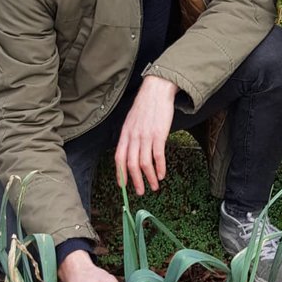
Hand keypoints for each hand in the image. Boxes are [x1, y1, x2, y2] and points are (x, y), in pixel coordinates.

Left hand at [115, 75, 177, 193]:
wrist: (157, 90)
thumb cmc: (146, 106)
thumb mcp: (132, 121)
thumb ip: (130, 136)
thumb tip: (131, 151)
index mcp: (125, 134)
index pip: (119, 158)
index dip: (120, 173)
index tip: (123, 186)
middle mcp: (133, 136)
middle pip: (131, 164)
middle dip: (135, 181)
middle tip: (141, 191)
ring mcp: (145, 136)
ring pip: (144, 163)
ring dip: (149, 178)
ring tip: (154, 186)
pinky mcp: (158, 134)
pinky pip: (157, 156)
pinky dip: (160, 168)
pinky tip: (162, 174)